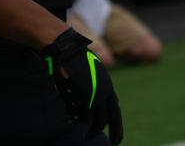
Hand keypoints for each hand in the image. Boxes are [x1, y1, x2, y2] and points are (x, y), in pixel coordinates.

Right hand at [42, 28, 122, 144]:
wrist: (67, 49)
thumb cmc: (78, 60)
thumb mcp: (96, 72)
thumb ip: (103, 88)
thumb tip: (115, 102)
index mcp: (107, 86)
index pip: (115, 110)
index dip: (117, 125)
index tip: (117, 136)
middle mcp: (103, 90)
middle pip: (108, 118)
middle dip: (113, 132)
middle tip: (113, 142)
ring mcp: (93, 92)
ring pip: (95, 119)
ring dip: (92, 130)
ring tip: (87, 137)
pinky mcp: (81, 94)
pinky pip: (81, 114)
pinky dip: (78, 120)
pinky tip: (74, 122)